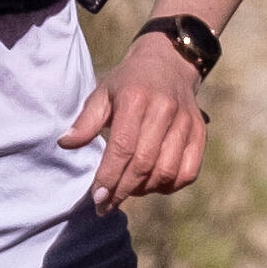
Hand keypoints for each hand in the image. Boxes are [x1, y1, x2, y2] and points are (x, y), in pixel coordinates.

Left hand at [62, 33, 214, 203]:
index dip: (109, 176)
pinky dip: (169, 186)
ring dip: (144, 189)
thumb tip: (66, 143)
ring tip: (128, 189)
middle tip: (106, 204)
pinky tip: (153, 184)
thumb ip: (86, 120)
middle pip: (144, 163)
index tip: (97, 197)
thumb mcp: (103, 93)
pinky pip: (188, 172)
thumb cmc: (129, 82)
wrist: (169, 63)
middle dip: (122, 190)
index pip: (122, 147)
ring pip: (167, 171)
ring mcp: (186, 122)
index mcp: (136, 98)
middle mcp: (164, 109)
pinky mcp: (200, 133)